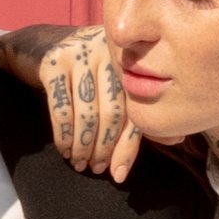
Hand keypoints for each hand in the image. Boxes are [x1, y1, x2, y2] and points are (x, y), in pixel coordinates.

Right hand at [40, 27, 137, 180]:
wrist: (43, 44)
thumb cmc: (89, 73)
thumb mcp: (117, 86)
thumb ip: (142, 112)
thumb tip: (176, 139)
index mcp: (131, 61)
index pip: (135, 109)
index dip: (128, 146)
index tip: (119, 174)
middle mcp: (109, 53)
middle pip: (112, 112)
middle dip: (103, 148)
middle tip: (97, 168)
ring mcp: (80, 55)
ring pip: (86, 113)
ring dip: (83, 146)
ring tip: (80, 163)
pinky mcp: (54, 63)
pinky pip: (61, 109)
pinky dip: (63, 136)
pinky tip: (65, 150)